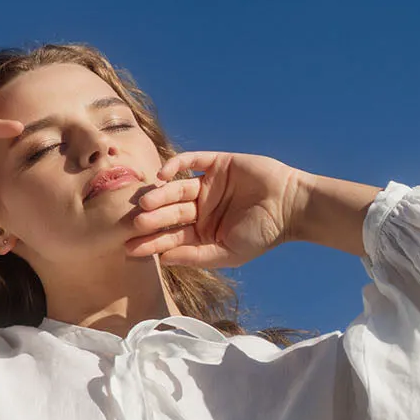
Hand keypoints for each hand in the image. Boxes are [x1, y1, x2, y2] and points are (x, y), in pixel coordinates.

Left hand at [125, 150, 298, 268]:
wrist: (290, 206)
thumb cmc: (262, 235)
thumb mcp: (227, 253)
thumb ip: (196, 256)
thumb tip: (163, 258)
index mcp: (202, 231)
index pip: (170, 236)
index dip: (151, 243)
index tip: (129, 249)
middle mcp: (201, 207)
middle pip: (170, 212)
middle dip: (152, 219)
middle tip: (135, 223)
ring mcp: (208, 184)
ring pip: (176, 188)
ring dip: (160, 195)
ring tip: (145, 203)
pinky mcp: (216, 163)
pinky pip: (191, 161)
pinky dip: (175, 164)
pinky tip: (163, 174)